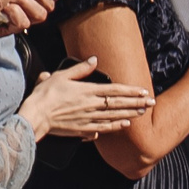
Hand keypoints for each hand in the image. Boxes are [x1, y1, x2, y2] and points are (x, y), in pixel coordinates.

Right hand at [15, 57, 152, 140]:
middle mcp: (92, 105)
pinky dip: (116, 126)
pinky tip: (125, 124)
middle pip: (119, 104)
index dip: (131, 91)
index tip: (144, 91)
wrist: (36, 116)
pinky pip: (104, 128)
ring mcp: (89, 118)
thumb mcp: (61, 75)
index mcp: (88, 91)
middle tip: (151, 103)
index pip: (115, 90)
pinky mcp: (83, 129)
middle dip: (137, 103)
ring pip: (115, 116)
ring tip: (143, 112)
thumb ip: (80, 69)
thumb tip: (94, 59)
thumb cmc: (45, 95)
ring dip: (130, 114)